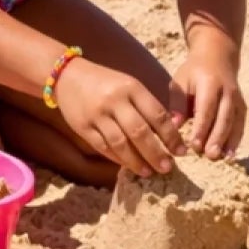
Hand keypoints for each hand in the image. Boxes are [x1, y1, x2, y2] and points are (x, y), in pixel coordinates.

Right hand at [54, 61, 183, 177]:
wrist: (67, 76)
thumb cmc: (105, 82)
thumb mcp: (129, 84)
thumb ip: (146, 105)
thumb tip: (168, 133)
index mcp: (132, 88)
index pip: (157, 115)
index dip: (171, 136)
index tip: (180, 151)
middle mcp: (115, 101)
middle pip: (140, 132)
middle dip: (155, 153)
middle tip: (167, 168)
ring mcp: (97, 115)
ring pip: (121, 143)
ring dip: (136, 161)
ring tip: (148, 172)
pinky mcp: (83, 127)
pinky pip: (103, 147)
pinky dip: (117, 158)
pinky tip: (128, 165)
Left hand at [168, 43, 245, 160]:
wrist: (218, 56)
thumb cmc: (193, 72)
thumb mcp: (181, 82)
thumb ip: (178, 103)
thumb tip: (173, 126)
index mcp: (209, 84)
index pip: (206, 109)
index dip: (202, 128)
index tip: (194, 145)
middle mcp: (227, 92)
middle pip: (223, 117)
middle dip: (216, 138)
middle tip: (209, 155)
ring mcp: (237, 99)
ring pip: (234, 122)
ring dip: (228, 141)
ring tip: (221, 158)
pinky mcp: (242, 105)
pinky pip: (241, 124)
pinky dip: (236, 139)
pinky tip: (230, 154)